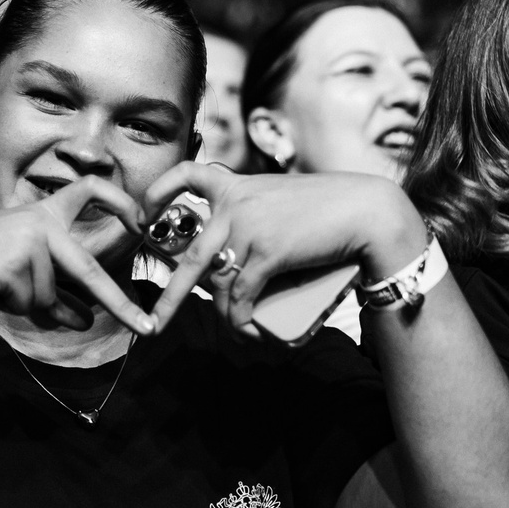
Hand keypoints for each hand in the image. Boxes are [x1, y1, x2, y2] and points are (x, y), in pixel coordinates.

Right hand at [0, 179, 158, 334]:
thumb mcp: (20, 275)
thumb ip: (55, 292)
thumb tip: (89, 319)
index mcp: (43, 213)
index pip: (90, 190)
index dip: (121, 201)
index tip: (143, 223)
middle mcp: (40, 220)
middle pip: (88, 270)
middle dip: (119, 304)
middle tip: (146, 329)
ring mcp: (29, 239)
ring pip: (50, 298)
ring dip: (29, 307)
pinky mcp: (15, 261)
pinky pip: (31, 304)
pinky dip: (14, 308)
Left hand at [138, 163, 425, 334]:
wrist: (364, 211)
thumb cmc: (327, 209)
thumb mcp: (279, 200)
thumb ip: (253, 216)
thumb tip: (234, 260)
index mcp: (235, 185)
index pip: (186, 173)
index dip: (158, 193)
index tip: (145, 217)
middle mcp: (234, 204)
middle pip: (189, 256)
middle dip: (170, 297)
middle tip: (154, 323)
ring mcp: (247, 227)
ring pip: (219, 285)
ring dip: (225, 318)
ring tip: (238, 333)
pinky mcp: (266, 251)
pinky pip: (241, 296)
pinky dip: (241, 320)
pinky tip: (247, 332)